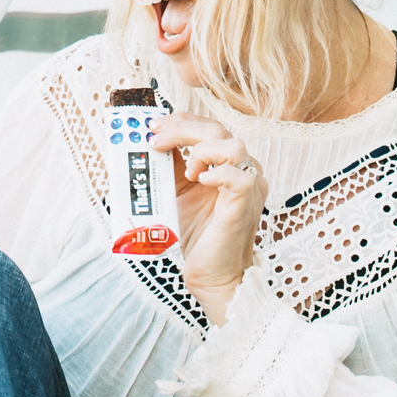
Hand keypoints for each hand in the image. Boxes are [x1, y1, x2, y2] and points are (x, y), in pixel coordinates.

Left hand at [151, 114, 268, 323]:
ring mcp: (248, 187)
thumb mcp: (177, 193)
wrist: (212, 275)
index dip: (180, 121)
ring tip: (186, 172)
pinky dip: (217, 173)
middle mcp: (243, 171)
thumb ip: (171, 168)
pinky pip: (239, 177)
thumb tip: (148, 144)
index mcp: (228, 164)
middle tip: (155, 140)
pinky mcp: (245, 205)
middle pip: (218, 129)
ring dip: (201, 150)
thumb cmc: (199, 237)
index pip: (209, 127)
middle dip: (180, 129)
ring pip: (234, 146)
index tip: (152, 126)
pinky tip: (200, 181)